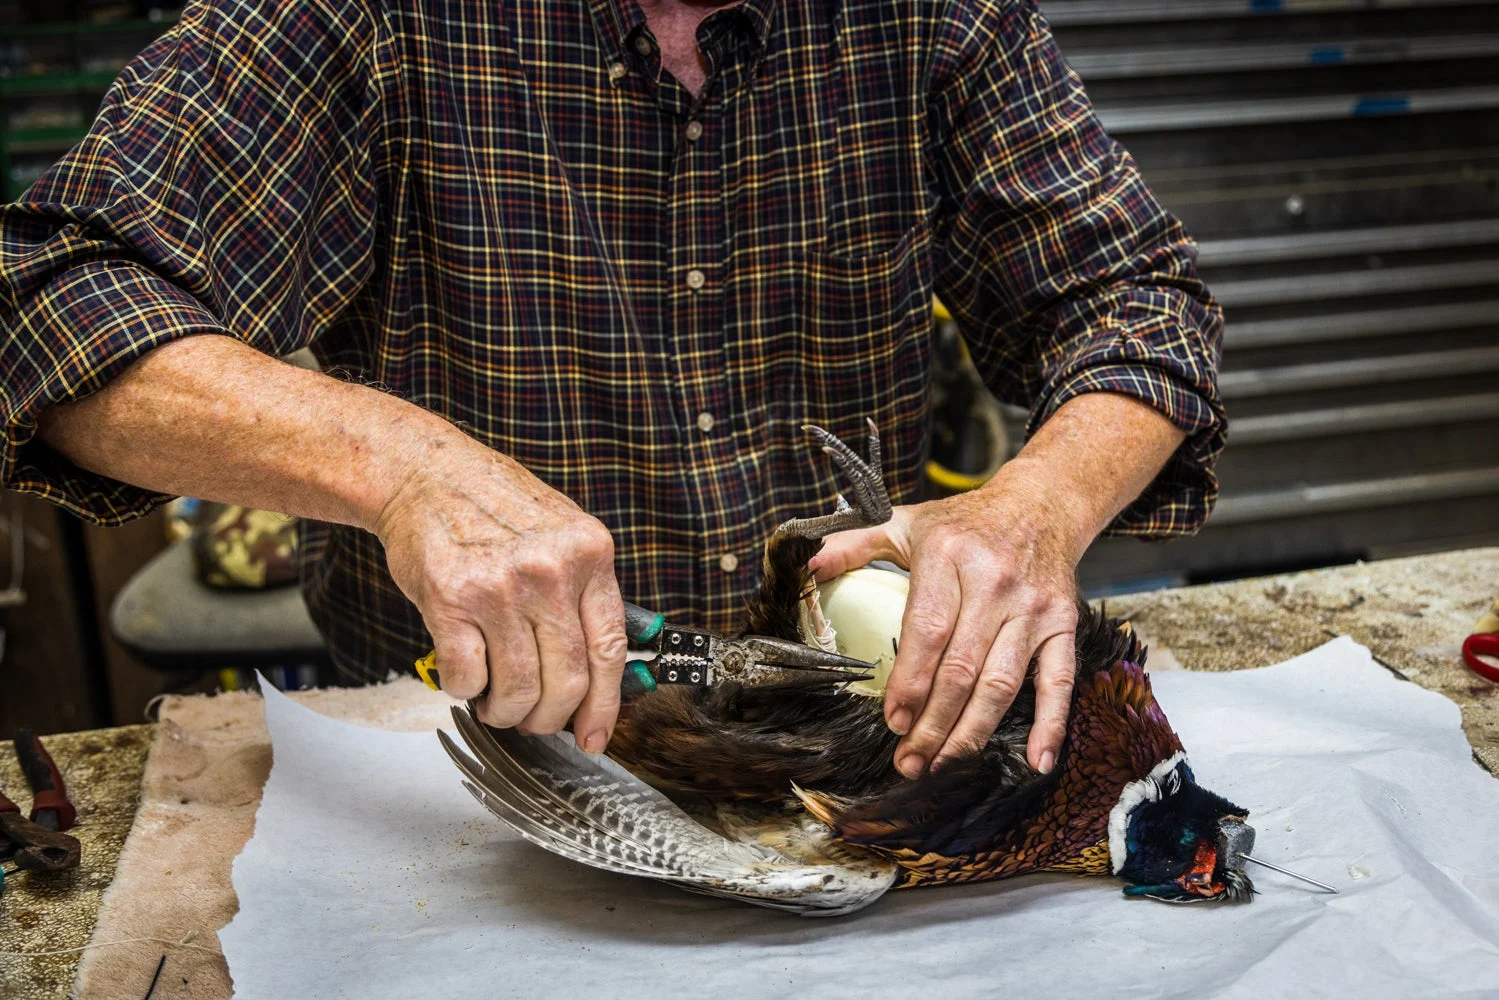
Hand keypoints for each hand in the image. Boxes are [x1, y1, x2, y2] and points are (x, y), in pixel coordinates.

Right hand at [373, 432, 627, 750]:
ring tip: (495, 703)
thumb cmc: (493, 507)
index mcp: (589, 554)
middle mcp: (551, 571)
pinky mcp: (452, 599)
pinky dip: (465, 691)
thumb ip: (582, 591)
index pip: (610, 650)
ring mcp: (502, 585)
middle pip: (567, 680)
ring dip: (505, 712)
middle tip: (531, 720)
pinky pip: (467, 678)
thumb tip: (598, 674)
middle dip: (548, 718)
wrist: (425, 472)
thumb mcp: (561, 534)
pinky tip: (464, 675)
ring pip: (518, 689)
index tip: (594, 736)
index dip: (604, 706)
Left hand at [808, 469, 1085, 778]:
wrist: (1041, 503)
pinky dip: (1051, 724)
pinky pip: (1059, 680)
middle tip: (909, 762)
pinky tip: (1036, 761)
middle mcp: (994, 583)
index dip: (909, 682)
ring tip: (944, 766)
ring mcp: (1032, 607)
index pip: (927, 631)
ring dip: (971, 733)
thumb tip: (806, 563)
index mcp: (948, 557)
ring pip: (1002, 683)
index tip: (893, 721)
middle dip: (933, 724)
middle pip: (961, 669)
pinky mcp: (1063, 623)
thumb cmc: (964, 522)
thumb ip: (853, 542)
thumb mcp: (904, 521)